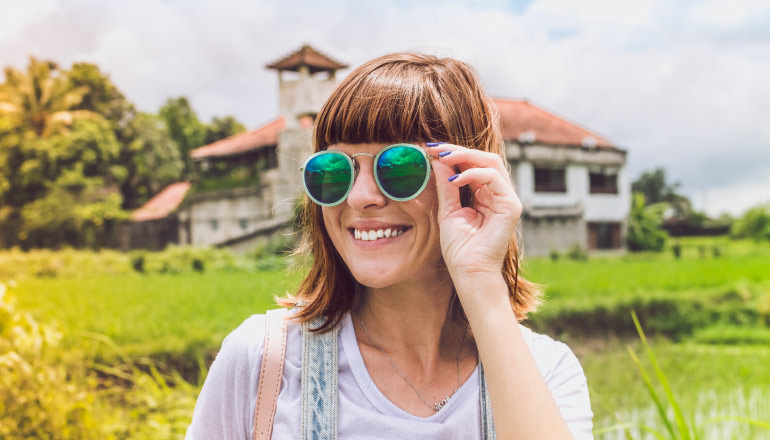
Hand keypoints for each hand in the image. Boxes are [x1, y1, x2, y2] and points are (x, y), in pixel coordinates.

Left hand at [427, 143, 521, 281]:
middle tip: (435, 148)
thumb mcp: (447, 210)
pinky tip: (455, 179)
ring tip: (443, 158)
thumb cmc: (459, 248)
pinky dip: (474, 174)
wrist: (469, 272)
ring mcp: (507, 199)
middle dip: (458, 150)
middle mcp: (498, 194)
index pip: (472, 164)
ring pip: (491, 162)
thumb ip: (446, 185)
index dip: (453, 153)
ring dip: (465, 156)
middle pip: (483, 158)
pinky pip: (494, 178)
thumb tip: (438, 160)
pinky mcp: (511, 206)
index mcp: (485, 194)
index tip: (430, 149)